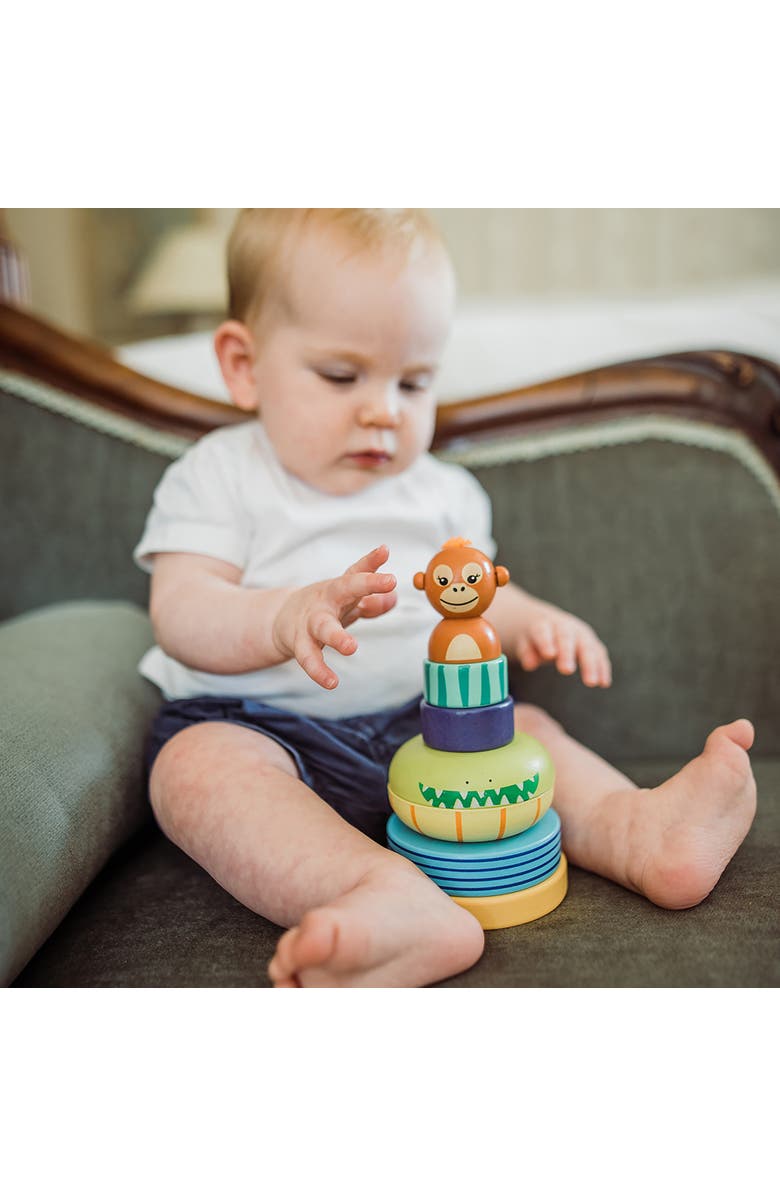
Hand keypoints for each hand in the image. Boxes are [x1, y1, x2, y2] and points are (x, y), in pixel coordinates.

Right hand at [272, 545, 396, 689]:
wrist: (281, 619)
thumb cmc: (325, 608)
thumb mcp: (348, 602)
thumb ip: (372, 601)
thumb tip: (392, 599)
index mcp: (339, 588)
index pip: (357, 571)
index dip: (372, 561)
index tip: (385, 550)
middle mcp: (326, 600)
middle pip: (345, 588)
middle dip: (367, 584)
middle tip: (390, 581)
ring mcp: (311, 622)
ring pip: (323, 628)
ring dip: (337, 637)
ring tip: (352, 648)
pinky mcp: (300, 644)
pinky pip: (309, 659)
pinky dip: (319, 672)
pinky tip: (331, 683)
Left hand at [514, 597, 611, 687]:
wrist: (547, 623)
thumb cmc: (533, 638)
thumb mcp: (525, 642)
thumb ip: (527, 652)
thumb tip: (530, 665)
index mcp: (544, 624)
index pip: (543, 631)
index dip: (546, 642)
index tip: (549, 655)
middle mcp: (564, 627)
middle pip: (567, 638)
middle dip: (567, 653)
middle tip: (566, 670)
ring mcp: (580, 634)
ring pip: (587, 646)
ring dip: (590, 664)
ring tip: (591, 682)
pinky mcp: (593, 643)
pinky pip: (599, 655)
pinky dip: (602, 668)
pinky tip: (604, 683)